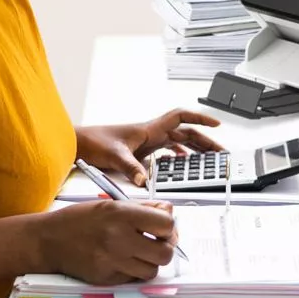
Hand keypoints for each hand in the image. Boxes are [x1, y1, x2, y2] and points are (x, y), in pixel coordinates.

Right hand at [37, 200, 177, 284]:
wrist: (49, 240)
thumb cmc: (80, 219)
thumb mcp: (111, 203)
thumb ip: (143, 207)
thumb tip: (169, 212)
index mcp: (122, 215)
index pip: (166, 224)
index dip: (169, 226)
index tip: (162, 227)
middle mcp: (118, 239)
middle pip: (165, 253)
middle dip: (164, 247)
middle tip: (156, 242)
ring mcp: (112, 262)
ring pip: (152, 271)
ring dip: (150, 262)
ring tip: (138, 252)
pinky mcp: (106, 279)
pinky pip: (133, 279)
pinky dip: (133, 271)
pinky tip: (123, 260)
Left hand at [77, 109, 221, 185]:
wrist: (79, 144)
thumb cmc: (93, 142)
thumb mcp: (114, 156)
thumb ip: (131, 168)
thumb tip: (144, 180)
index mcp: (149, 129)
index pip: (181, 117)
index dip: (200, 118)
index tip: (216, 124)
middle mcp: (151, 134)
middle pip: (185, 133)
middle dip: (204, 140)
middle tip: (219, 152)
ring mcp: (147, 143)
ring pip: (178, 142)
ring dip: (194, 149)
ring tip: (207, 159)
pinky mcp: (141, 152)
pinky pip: (166, 152)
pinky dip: (178, 157)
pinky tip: (182, 164)